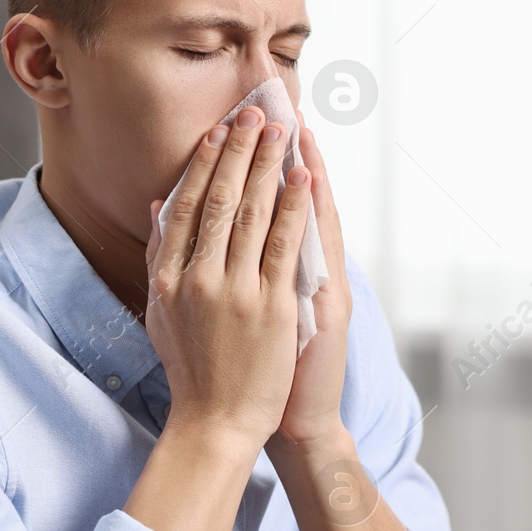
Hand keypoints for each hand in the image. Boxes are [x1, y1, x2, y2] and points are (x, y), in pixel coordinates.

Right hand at [144, 104, 314, 454]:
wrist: (216, 424)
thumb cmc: (192, 371)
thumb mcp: (161, 312)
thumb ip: (161, 257)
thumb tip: (159, 205)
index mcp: (168, 278)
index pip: (186, 206)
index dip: (204, 164)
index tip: (218, 132)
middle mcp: (196, 279)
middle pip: (218, 199)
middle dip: (238, 152)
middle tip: (253, 115)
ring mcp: (234, 291)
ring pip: (252, 213)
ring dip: (267, 166)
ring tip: (281, 130)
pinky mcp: (270, 307)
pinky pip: (284, 244)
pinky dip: (294, 205)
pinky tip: (303, 175)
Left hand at [267, 112, 352, 457]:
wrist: (293, 421)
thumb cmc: (268, 371)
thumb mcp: (257, 314)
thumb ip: (243, 271)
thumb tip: (204, 230)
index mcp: (291, 274)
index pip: (283, 208)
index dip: (276, 167)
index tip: (265, 125)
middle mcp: (312, 274)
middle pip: (300, 202)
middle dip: (287, 156)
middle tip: (282, 109)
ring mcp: (321, 289)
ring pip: (314, 218)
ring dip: (303, 170)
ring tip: (297, 129)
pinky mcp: (327, 309)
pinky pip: (318, 254)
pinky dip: (312, 217)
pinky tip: (307, 183)